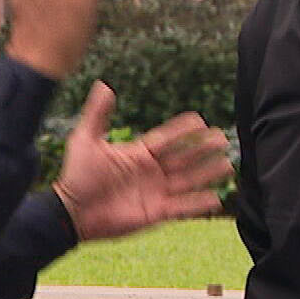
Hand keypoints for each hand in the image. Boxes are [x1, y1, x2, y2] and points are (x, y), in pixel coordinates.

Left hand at [52, 83, 230, 240]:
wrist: (72, 212)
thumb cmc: (76, 176)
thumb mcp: (85, 139)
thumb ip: (97, 114)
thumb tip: (104, 85)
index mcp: (138, 154)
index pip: (167, 138)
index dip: (183, 130)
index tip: (201, 119)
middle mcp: (150, 172)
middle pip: (184, 158)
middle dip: (204, 149)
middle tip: (223, 139)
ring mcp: (155, 192)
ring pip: (188, 181)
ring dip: (208, 173)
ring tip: (228, 166)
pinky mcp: (155, 213)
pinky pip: (182, 207)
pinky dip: (199, 204)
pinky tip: (217, 198)